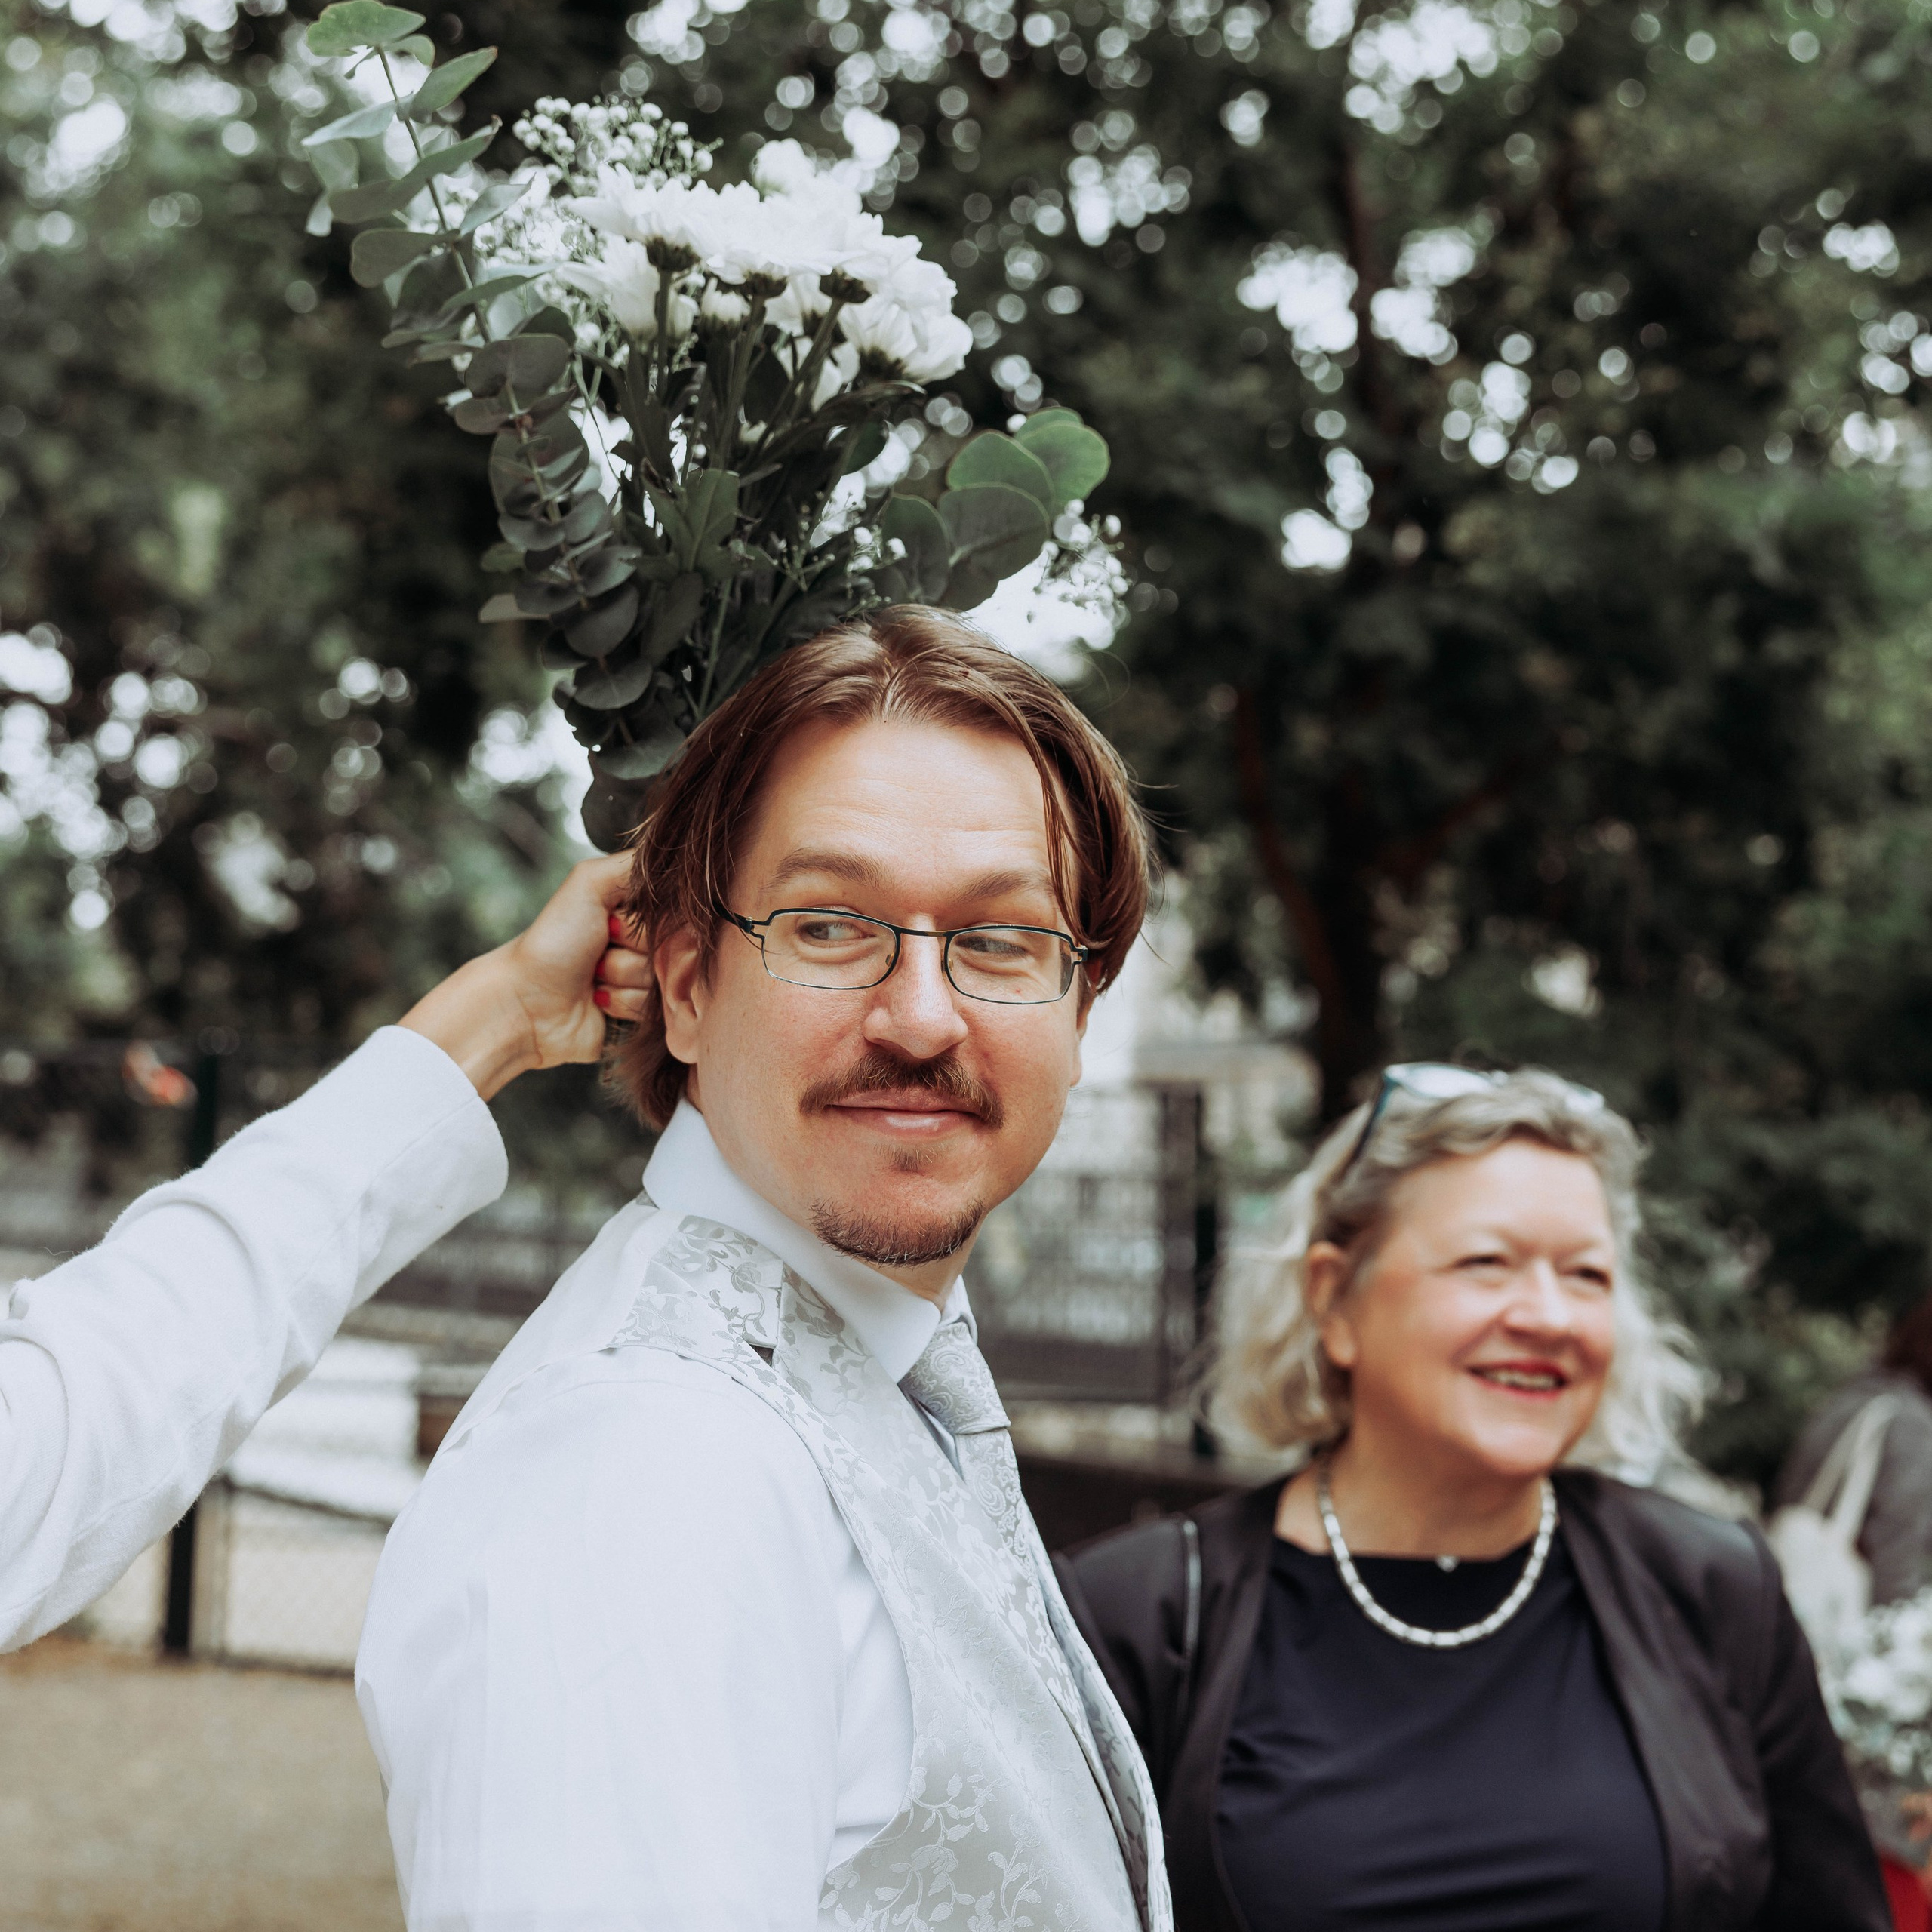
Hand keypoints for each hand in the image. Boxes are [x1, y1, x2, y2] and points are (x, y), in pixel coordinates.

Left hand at [400, 854, 650, 1099]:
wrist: (525, 1004)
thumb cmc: (553, 941)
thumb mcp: (589, 882)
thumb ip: (636, 862)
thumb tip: (676, 863)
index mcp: (635, 904)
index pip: (675, 908)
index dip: (646, 919)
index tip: (612, 921)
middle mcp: (644, 938)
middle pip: (675, 943)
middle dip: (634, 947)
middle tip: (600, 947)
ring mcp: (643, 976)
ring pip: (665, 976)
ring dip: (624, 976)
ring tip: (593, 976)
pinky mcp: (642, 1013)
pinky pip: (656, 1007)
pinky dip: (624, 1003)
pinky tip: (597, 999)